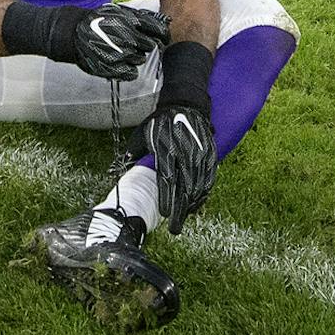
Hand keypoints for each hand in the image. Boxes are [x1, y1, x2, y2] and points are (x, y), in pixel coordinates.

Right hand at [69, 3, 168, 79]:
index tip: (162, 37)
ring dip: (135, 56)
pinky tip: (119, 61)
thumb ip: (142, 17)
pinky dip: (128, 69)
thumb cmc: (99, 20)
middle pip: (150, 46)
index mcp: (132, 21)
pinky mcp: (114, 69)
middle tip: (134, 42)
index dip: (162, 35)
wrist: (75, 33)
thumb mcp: (120, 11)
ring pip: (140, 59)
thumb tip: (165, 21)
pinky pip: (131, 73)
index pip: (160, 31)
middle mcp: (129, 38)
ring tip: (121, 49)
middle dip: (145, 44)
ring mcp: (122, 54)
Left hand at [143, 100, 215, 233]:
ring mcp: (199, 155)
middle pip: (183, 188)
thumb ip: (134, 151)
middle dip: (179, 211)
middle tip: (174, 229)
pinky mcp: (210, 155)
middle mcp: (185, 154)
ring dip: (192, 205)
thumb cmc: (160, 122)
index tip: (164, 214)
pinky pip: (209, 179)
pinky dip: (203, 193)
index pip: (167, 179)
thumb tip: (124, 166)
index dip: (166, 198)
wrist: (186, 105)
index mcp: (166, 149)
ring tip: (184, 218)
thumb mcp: (143, 133)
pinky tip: (197, 204)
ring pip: (198, 186)